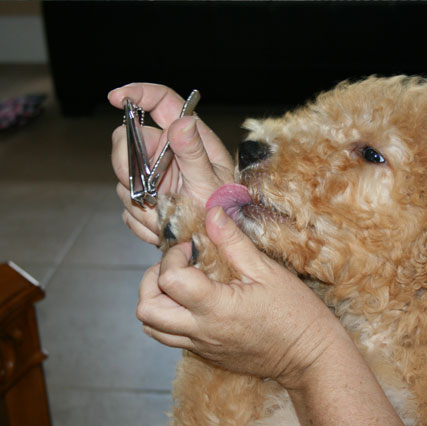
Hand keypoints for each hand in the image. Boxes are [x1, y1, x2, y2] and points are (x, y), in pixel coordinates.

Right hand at [108, 83, 234, 244]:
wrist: (217, 245)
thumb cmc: (224, 211)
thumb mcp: (211, 182)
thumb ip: (194, 154)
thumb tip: (182, 121)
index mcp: (189, 138)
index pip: (162, 102)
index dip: (137, 93)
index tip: (115, 97)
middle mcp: (169, 152)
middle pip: (128, 141)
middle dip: (128, 167)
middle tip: (142, 192)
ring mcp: (154, 175)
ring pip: (124, 178)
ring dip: (140, 203)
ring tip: (165, 218)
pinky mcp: (145, 198)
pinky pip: (128, 206)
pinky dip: (141, 220)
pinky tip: (161, 228)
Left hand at [136, 206, 342, 387]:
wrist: (309, 358)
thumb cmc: (295, 314)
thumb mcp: (268, 271)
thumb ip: (233, 242)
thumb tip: (212, 213)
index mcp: (216, 307)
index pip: (168, 280)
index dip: (173, 257)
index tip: (192, 249)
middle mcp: (202, 331)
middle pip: (146, 311)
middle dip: (151, 281)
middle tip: (177, 267)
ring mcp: (201, 346)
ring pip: (152, 328)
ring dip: (158, 301)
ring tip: (183, 285)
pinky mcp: (206, 354)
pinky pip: (172, 337)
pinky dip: (172, 316)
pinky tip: (198, 302)